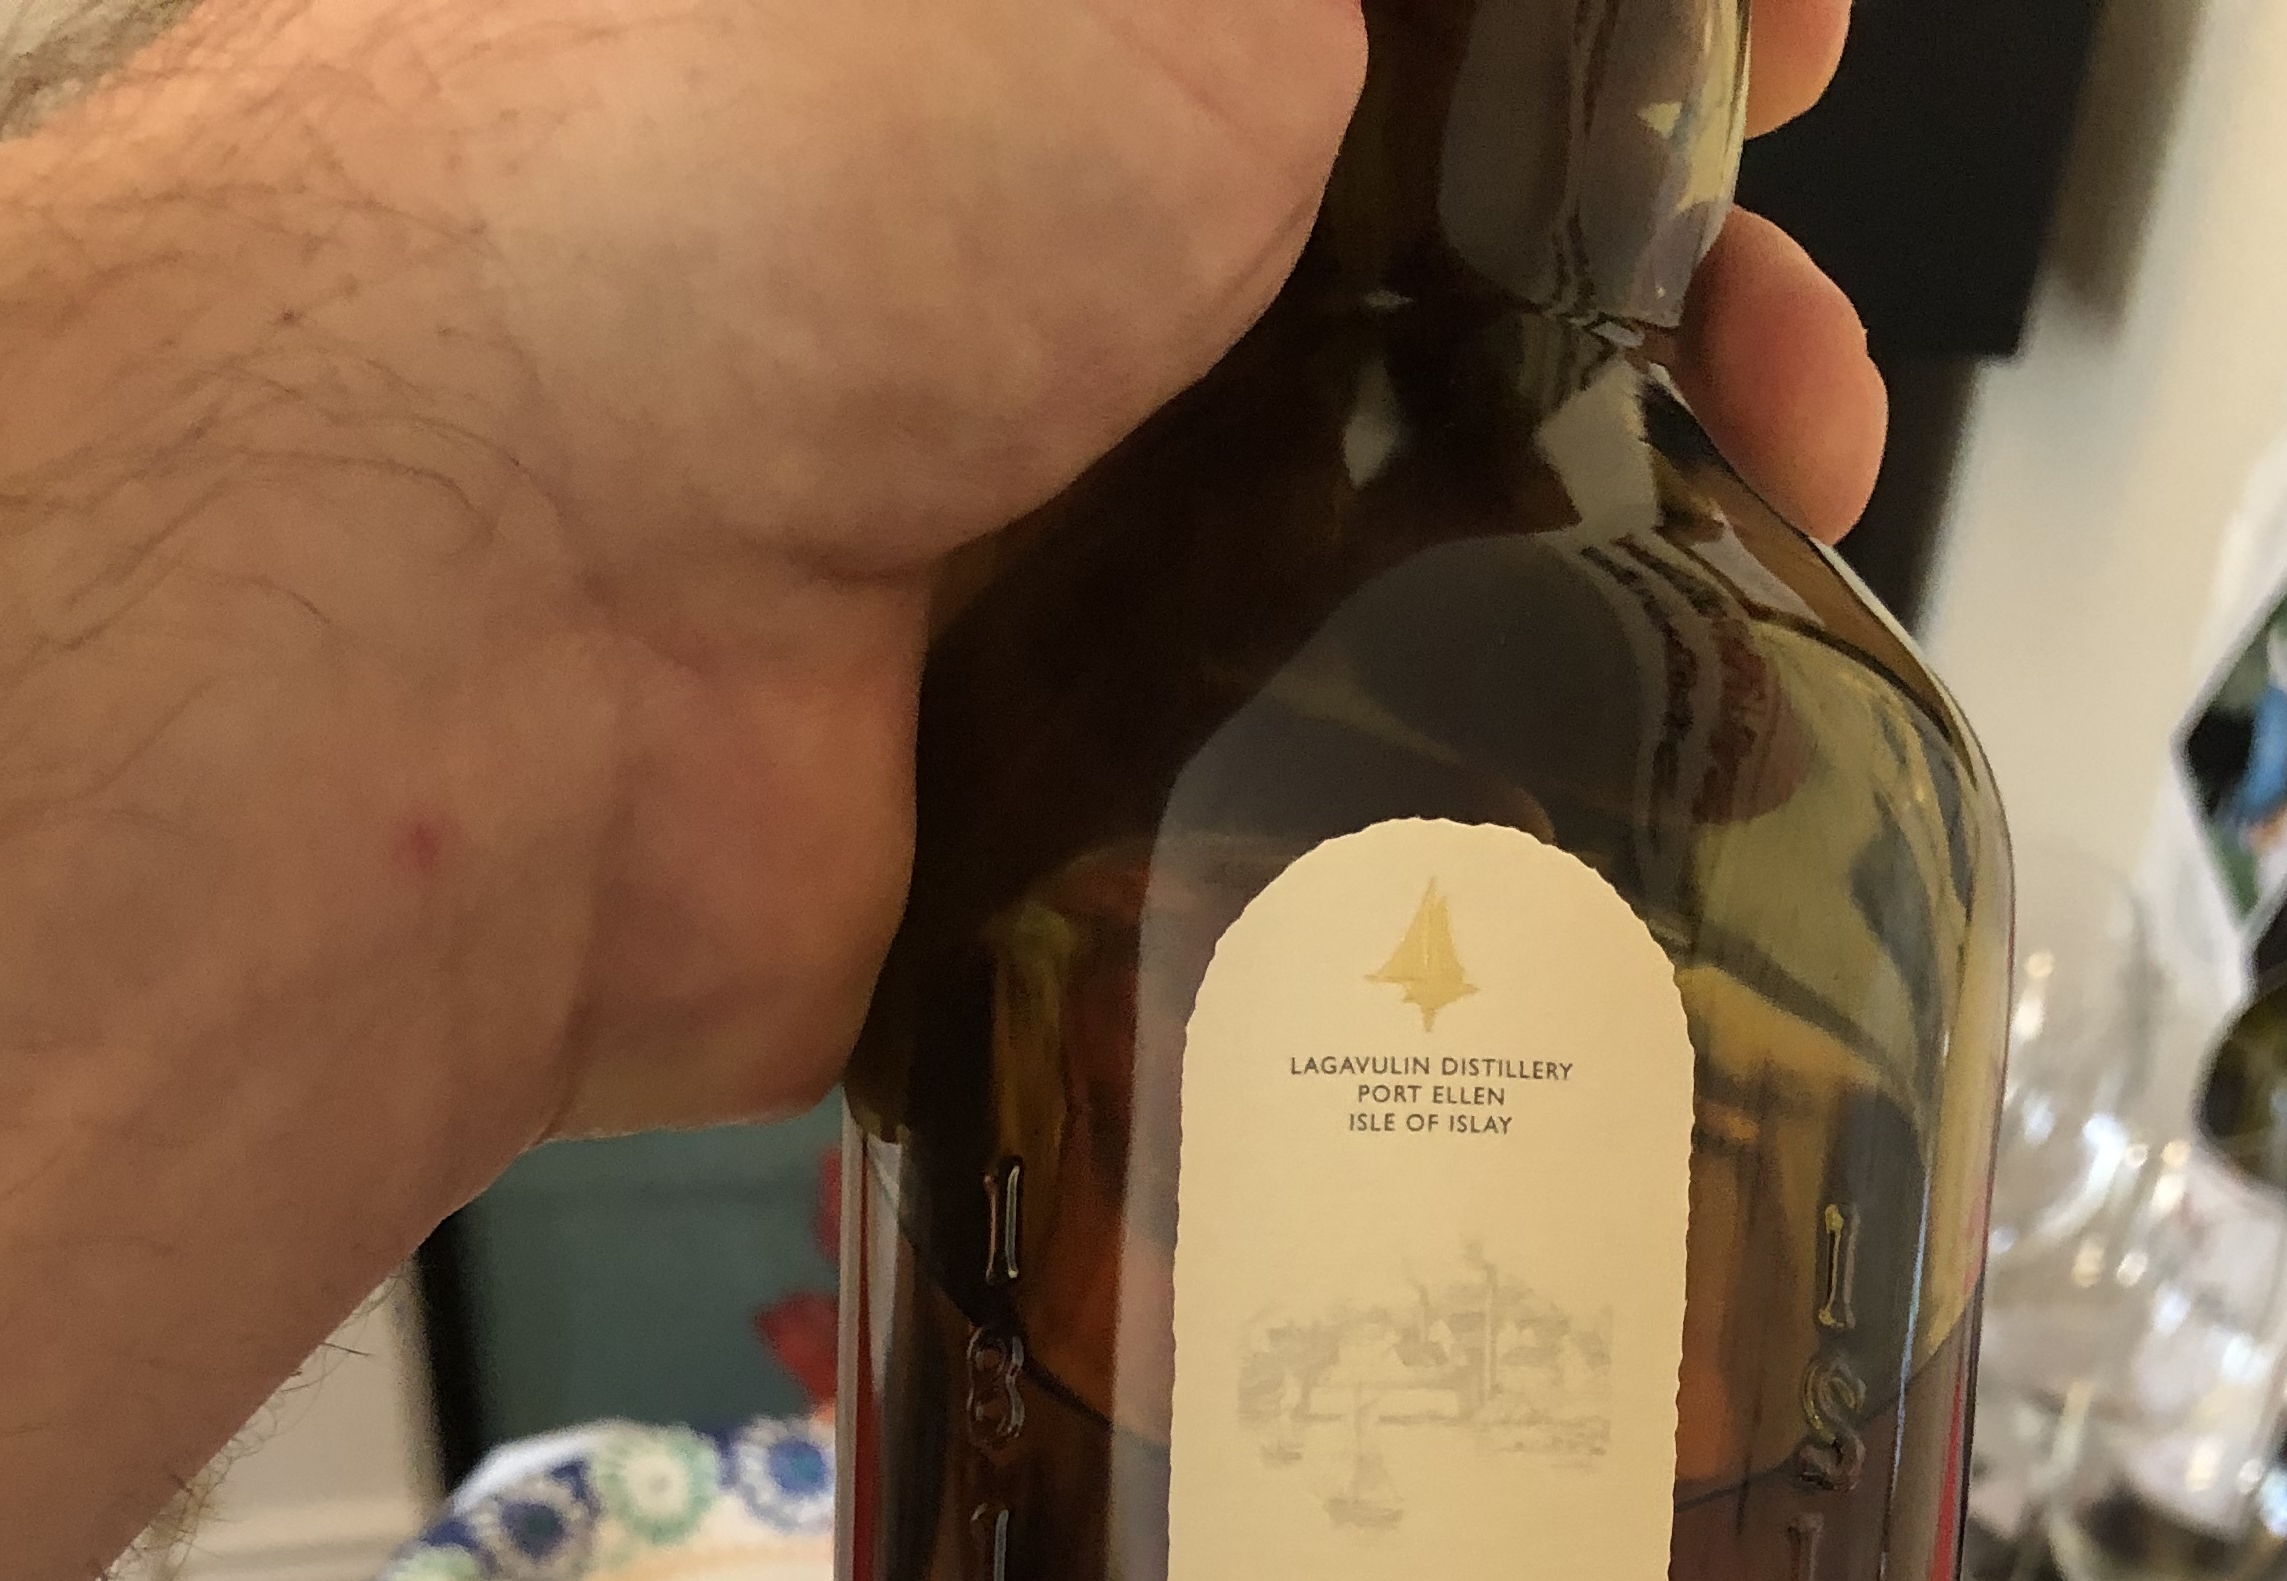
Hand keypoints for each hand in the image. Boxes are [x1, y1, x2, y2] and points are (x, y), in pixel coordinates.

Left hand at [246, 0, 1882, 1129]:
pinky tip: (1617, 773)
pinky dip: (1460, 790)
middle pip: (1435, 278)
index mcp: (1050, 36)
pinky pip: (1296, 793)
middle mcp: (1034, 263)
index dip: (1614, 46)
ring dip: (1612, 541)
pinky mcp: (1036, 797)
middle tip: (1791, 361)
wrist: (495, 598)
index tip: (1769, 55)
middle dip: (1671, 297)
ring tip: (1779, 549)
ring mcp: (1037, 539)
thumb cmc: (769, 143)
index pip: (1393, 37)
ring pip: (1395, 541)